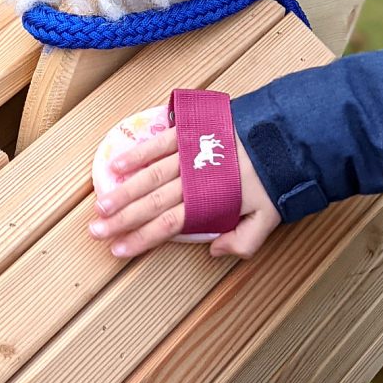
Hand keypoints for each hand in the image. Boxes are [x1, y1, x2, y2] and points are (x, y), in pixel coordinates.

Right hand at [89, 127, 280, 259]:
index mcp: (208, 203)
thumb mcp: (270, 217)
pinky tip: (117, 164)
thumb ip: (244, 241)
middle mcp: (193, 180)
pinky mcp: (191, 131)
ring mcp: (190, 154)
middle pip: (151, 203)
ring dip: (122, 191)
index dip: (141, 240)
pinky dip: (137, 154)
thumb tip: (215, 252)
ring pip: (149, 176)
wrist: (286, 135)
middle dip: (121, 219)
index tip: (117, 250)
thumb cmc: (277, 176)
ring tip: (100, 205)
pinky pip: (159, 143)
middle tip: (96, 230)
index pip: (167, 226)